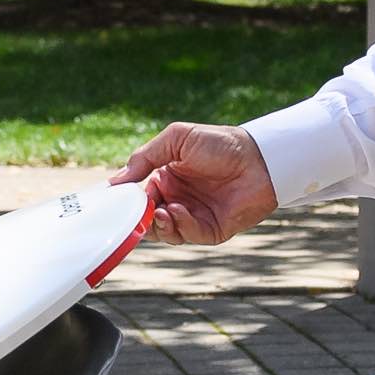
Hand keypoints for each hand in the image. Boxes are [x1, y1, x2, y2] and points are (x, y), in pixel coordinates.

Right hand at [113, 122, 278, 245]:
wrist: (259, 158)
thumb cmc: (220, 143)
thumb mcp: (176, 140)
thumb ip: (144, 158)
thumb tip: (114, 181)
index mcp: (167, 178)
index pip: (139, 196)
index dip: (128, 200)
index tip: (116, 201)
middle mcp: (178, 199)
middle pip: (148, 218)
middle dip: (139, 217)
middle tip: (136, 212)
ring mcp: (193, 216)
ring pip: (165, 231)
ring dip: (157, 225)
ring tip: (157, 213)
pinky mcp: (210, 230)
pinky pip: (187, 234)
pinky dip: (179, 225)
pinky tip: (177, 211)